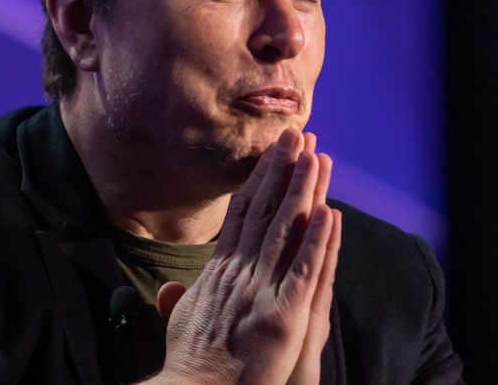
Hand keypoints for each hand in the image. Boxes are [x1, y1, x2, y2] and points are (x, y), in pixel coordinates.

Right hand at [148, 129, 341, 383]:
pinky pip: (306, 272)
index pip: (242, 214)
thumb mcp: (177, 325)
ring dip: (304, 191)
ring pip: (287, 231)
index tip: (272, 152)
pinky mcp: (283, 318)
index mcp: (217, 272)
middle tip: (298, 135)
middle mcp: (239, 274)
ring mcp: (261, 293)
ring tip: (318, 156)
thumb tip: (167, 287)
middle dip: (283, 170)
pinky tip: (330, 212)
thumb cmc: (186, 367)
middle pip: (266, 211)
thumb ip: (178, 301)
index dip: (260, 179)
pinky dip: (318, 241)